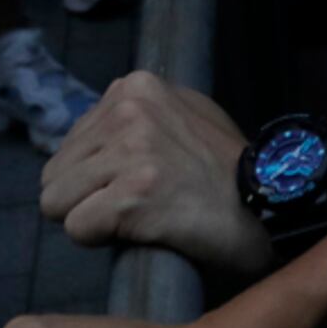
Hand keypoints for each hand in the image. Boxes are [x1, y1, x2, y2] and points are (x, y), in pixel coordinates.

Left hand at [39, 75, 270, 277]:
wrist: (271, 200)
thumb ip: (135, 117)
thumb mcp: (182, 115)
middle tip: (132, 207)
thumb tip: (88, 141)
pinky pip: (77, 229)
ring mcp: (130, 151)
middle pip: (55, 174)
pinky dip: (101, 241)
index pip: (70, 143)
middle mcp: (127, 110)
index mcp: (135, 86)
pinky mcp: (133, 195)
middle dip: (83, 199)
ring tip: (136, 218)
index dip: (93, 175)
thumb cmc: (226, 167)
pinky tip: (141, 231)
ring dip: (90, 220)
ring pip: (56, 203)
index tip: (132, 185)